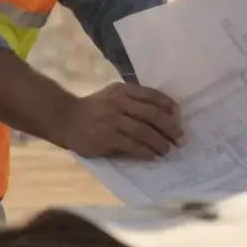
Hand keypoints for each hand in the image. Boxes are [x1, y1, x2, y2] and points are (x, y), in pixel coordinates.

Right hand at [57, 82, 182, 159]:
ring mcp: (112, 120)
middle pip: (152, 114)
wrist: (65, 118)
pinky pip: (132, 145)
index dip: (168, 105)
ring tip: (168, 150)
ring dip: (160, 142)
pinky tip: (152, 156)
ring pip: (144, 131)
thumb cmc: (93, 109)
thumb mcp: (112, 96)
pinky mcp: (106, 137)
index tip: (179, 115)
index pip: (151, 95)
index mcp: (122, 90)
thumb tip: (164, 113)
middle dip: (170, 127)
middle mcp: (118, 103)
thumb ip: (133, 101)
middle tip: (181, 138)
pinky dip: (145, 152)